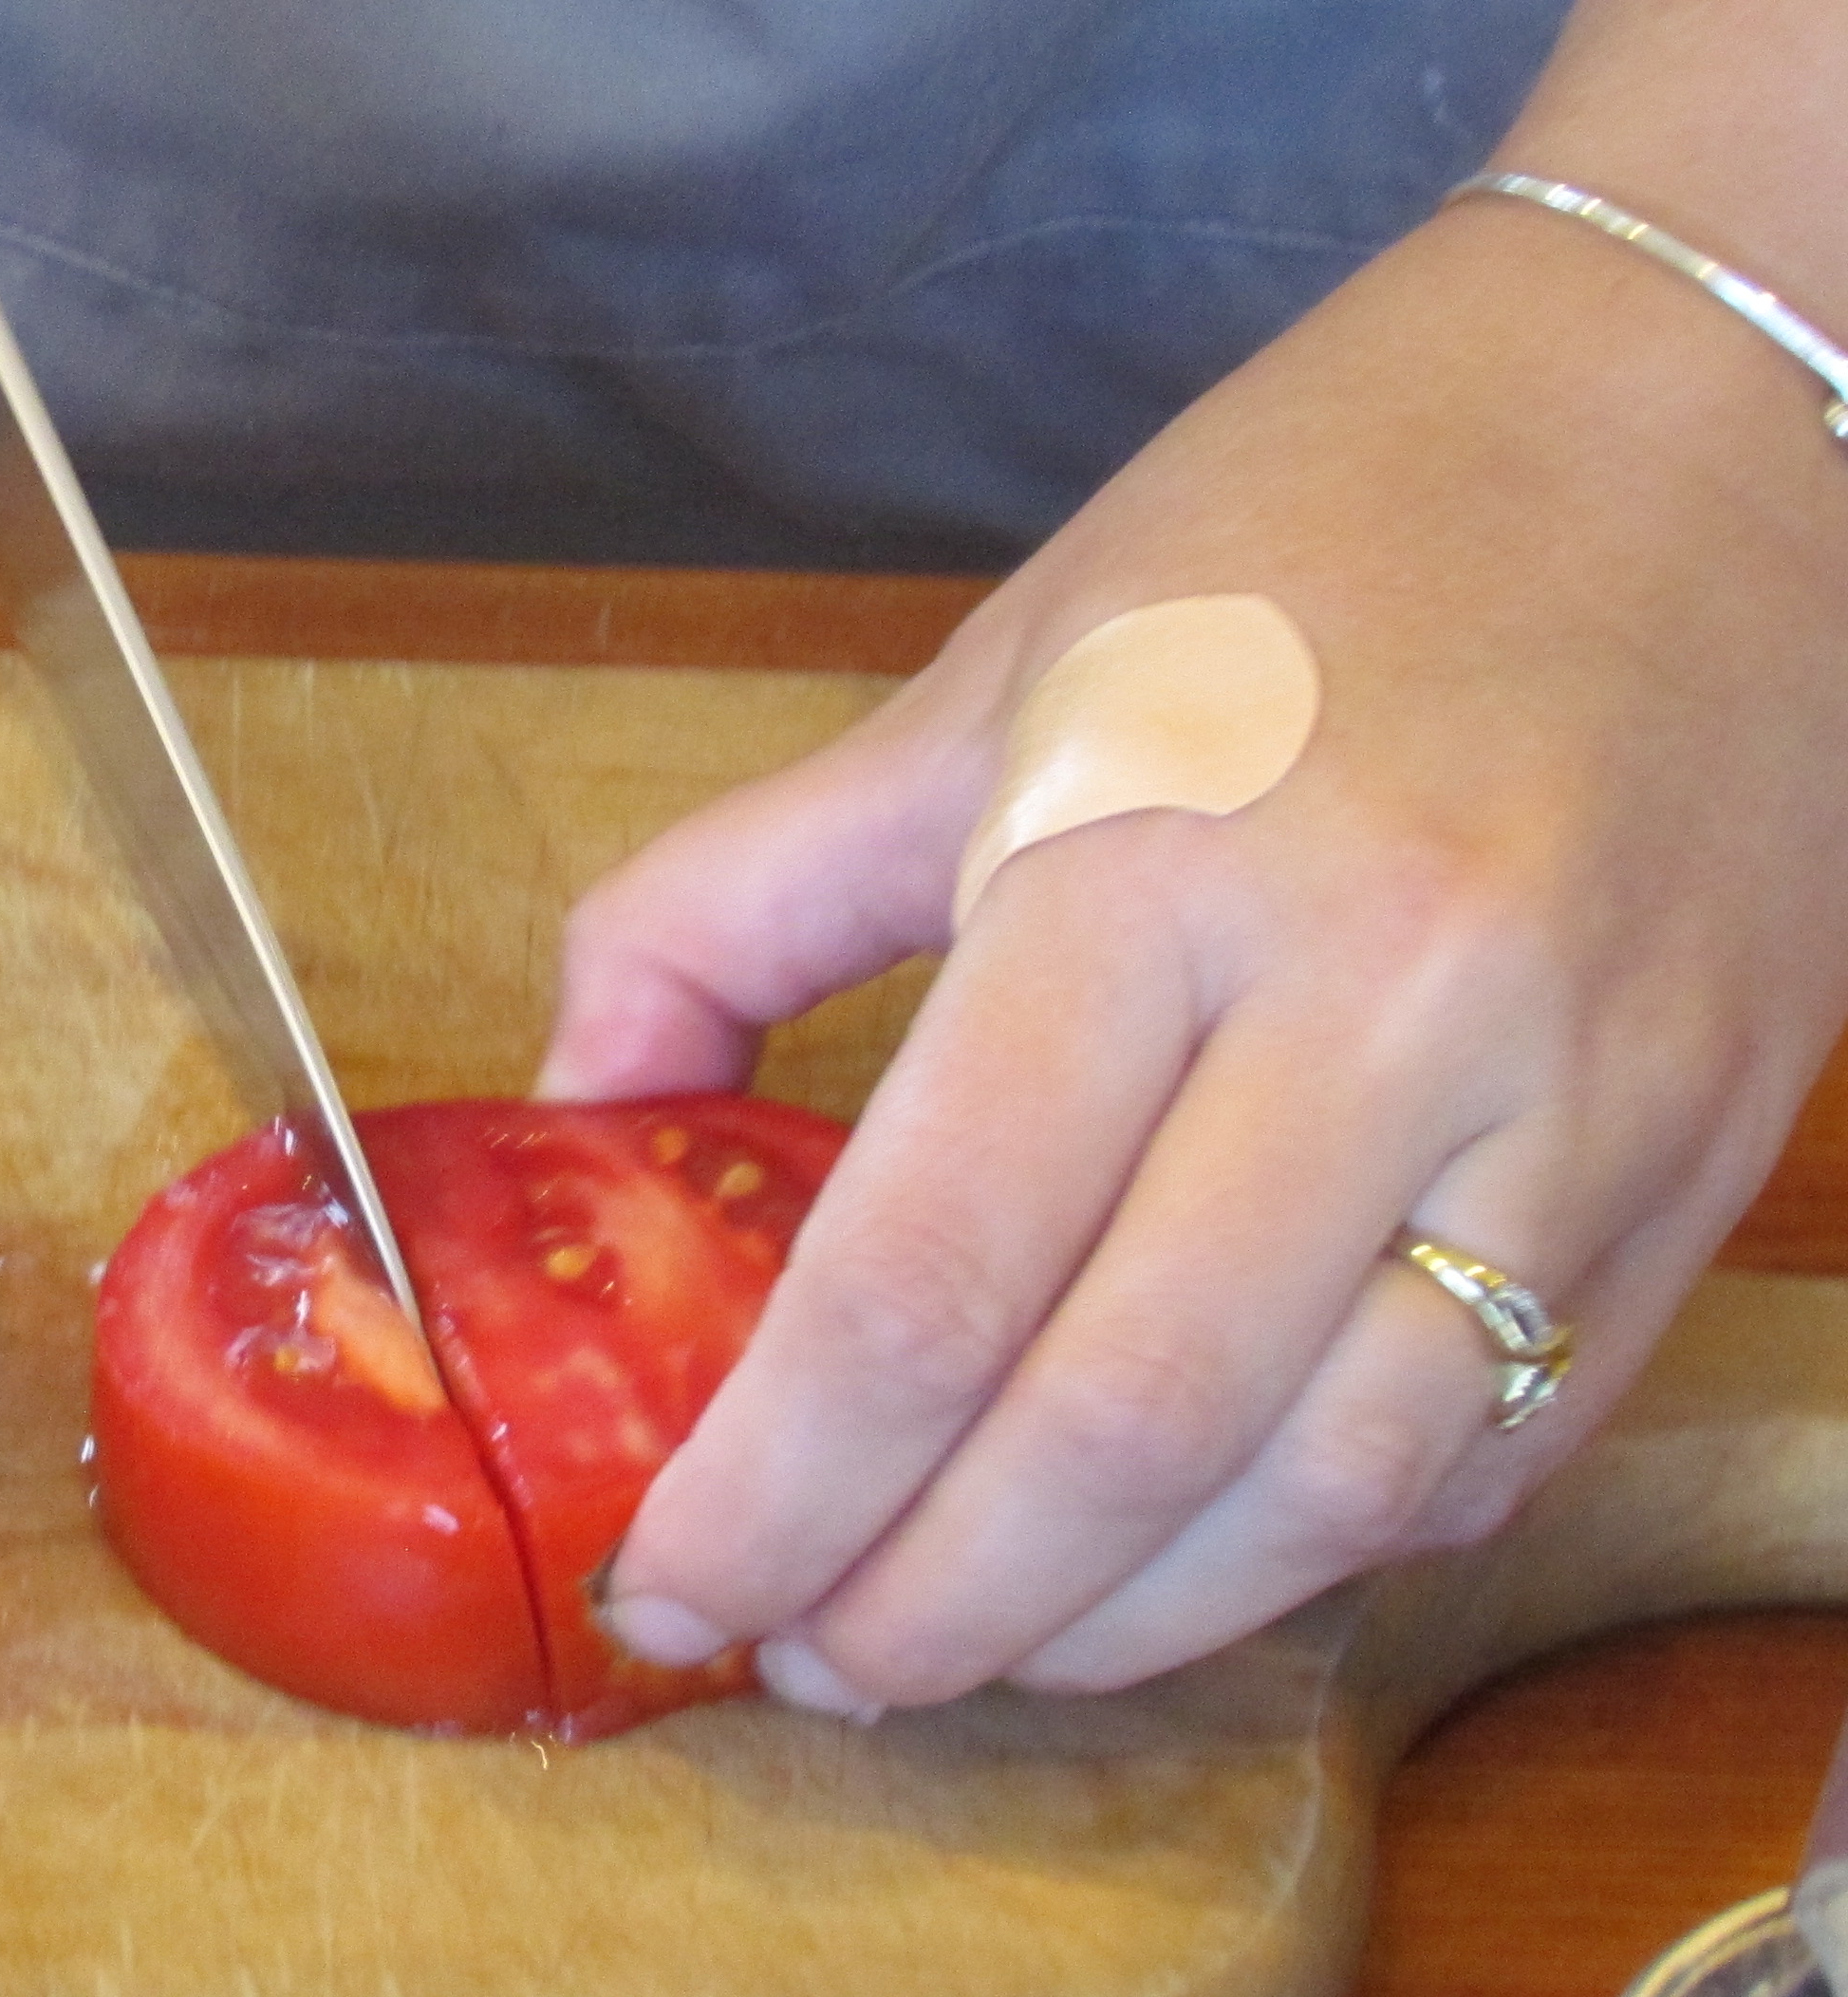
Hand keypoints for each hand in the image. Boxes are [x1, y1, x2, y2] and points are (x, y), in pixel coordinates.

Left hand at [547, 194, 1847, 1709]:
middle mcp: (1388, 1006)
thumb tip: (579, 1107)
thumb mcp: (974, 685)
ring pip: (1324, 1493)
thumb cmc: (1302, 533)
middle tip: (808, 1660)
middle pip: (1117, 1426)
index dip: (777, 1480)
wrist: (1697, 419)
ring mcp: (1578, 1108)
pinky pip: (1485, 1451)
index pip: (925, 1271)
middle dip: (928, 1604)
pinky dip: (1305, 1552)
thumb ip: (734, 903)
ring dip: (1118, 1627)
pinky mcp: (1698, 1172)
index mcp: (1156, 863)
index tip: (673, 1580)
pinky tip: (1175, 1560)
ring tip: (965, 1646)